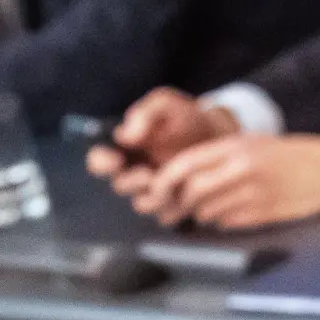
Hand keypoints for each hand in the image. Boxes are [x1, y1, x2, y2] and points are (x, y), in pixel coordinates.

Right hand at [88, 87, 239, 193]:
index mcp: (124, 150)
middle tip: (147, 175)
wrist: (221, 135)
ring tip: (175, 184)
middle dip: (132, 182)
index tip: (114, 159)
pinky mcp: (176, 205)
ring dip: (155, 196)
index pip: (99, 160)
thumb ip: (145, 113)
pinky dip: (178, 207)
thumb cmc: (188, 118)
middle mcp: (134, 174)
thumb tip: (126, 134)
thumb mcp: (167, 105)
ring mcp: (154, 192)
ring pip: (144, 204)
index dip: (101, 162)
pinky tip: (192, 194)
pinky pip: (170, 215)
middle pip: (121, 186)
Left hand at [131, 134, 319, 229]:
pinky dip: (222, 221)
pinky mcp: (263, 213)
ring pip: (206, 211)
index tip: (156, 192)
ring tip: (207, 210)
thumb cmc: (290, 154)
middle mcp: (241, 168)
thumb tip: (183, 180)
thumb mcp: (253, 144)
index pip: (183, 165)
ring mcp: (252, 193)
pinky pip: (227, 223)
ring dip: (200, 214)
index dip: (163, 182)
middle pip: (191, 191)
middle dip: (178, 204)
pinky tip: (232, 213)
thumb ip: (219, 157)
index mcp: (236, 147)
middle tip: (172, 210)